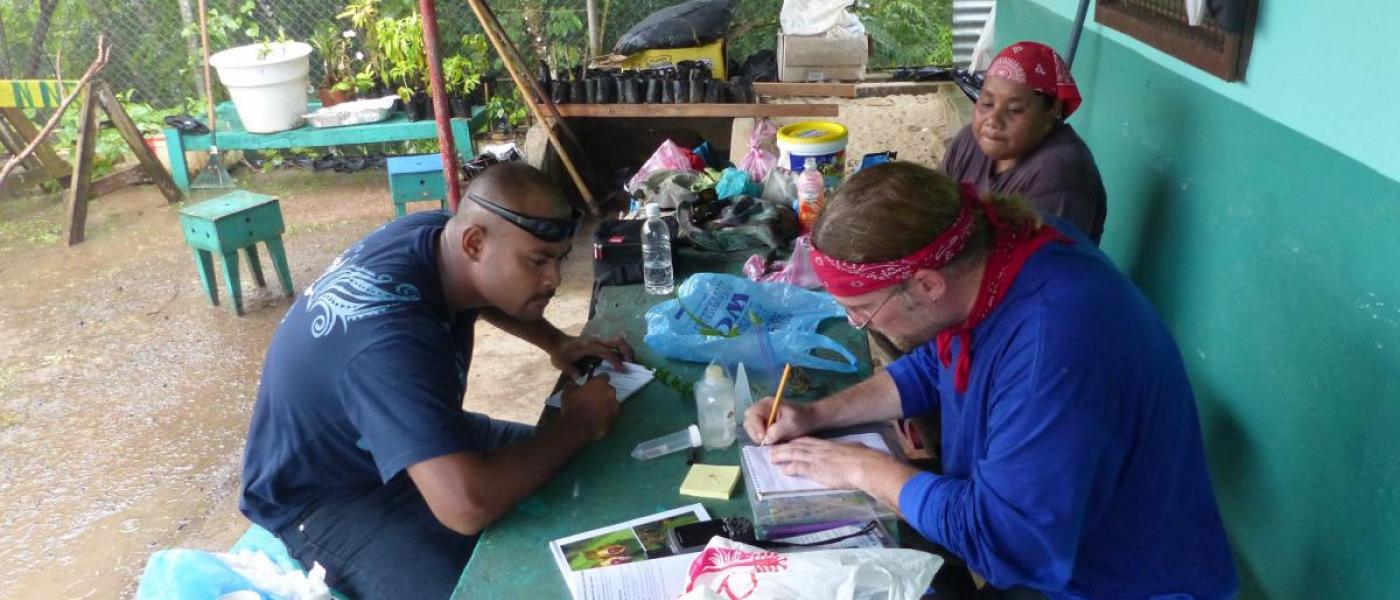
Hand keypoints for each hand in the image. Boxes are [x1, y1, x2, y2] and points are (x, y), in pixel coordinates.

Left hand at [549, 334, 635, 376]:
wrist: (557, 342)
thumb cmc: (560, 353)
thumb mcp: (562, 363)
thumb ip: (570, 370)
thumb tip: (579, 378)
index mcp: (588, 346)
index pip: (605, 351)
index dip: (615, 360)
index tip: (621, 369)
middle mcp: (596, 341)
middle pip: (617, 342)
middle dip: (627, 352)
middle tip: (632, 365)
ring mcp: (600, 341)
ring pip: (619, 342)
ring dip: (627, 351)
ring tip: (631, 364)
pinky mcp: (601, 343)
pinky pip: (615, 345)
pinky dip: (623, 351)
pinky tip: (625, 361)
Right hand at [558, 374, 618, 441]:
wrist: (578, 428)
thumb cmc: (572, 406)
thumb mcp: (567, 391)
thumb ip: (573, 385)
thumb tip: (573, 383)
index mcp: (601, 383)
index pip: (604, 376)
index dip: (598, 380)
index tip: (592, 383)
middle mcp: (610, 393)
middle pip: (609, 389)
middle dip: (603, 391)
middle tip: (593, 397)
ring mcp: (614, 407)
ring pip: (612, 402)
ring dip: (606, 403)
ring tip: (596, 409)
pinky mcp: (613, 419)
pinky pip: (611, 414)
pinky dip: (606, 414)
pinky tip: (598, 418)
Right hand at [743, 396, 820, 444]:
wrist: (809, 420)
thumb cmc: (801, 419)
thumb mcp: (791, 424)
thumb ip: (777, 430)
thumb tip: (766, 439)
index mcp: (767, 404)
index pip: (752, 414)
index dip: (755, 427)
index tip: (763, 437)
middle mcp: (761, 409)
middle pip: (749, 421)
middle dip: (755, 433)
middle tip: (765, 442)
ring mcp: (761, 417)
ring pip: (751, 428)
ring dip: (757, 437)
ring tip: (770, 442)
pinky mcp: (763, 425)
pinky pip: (756, 433)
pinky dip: (761, 439)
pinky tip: (771, 441)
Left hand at [767, 437, 891, 490]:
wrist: (863, 465)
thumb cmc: (863, 458)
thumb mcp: (855, 449)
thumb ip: (851, 450)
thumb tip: (856, 449)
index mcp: (828, 445)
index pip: (808, 441)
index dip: (796, 443)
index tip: (789, 443)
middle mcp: (819, 449)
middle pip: (797, 446)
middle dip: (784, 447)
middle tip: (774, 450)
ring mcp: (816, 459)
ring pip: (794, 454)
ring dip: (781, 456)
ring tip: (772, 458)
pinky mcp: (815, 470)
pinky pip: (799, 467)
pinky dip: (790, 468)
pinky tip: (784, 470)